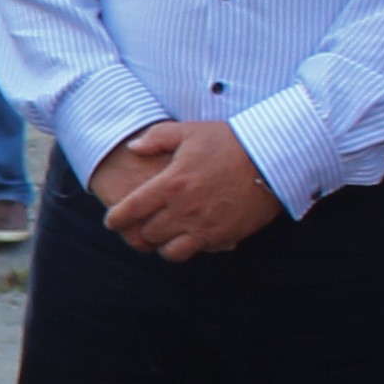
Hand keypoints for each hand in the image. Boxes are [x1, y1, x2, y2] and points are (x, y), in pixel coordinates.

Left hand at [99, 118, 284, 259]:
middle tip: (139, 227)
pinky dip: (189, 247)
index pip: (132, 208)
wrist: (271, 158)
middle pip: (148, 233)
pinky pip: (197, 252)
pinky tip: (189, 237)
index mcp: (171, 183)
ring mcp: (204, 226)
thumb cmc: (229, 141)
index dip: (117, 218)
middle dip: (140, 231)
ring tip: (163, 237)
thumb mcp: (189, 131)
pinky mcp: (223, 237)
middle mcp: (184, 209)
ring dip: (163, 245)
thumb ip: (156, 138)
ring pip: (169, 251)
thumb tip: (132, 148)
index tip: (111, 221)